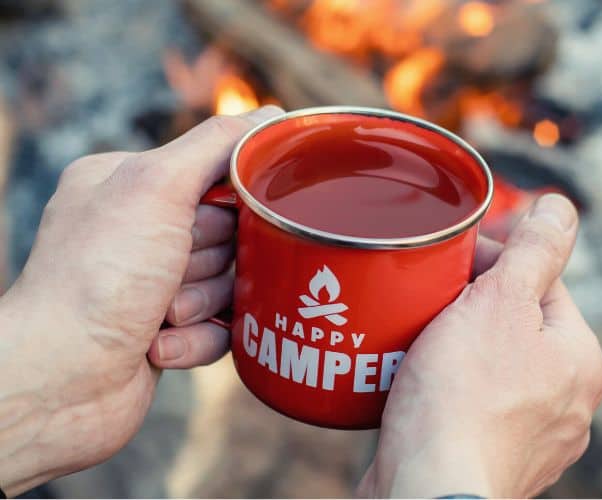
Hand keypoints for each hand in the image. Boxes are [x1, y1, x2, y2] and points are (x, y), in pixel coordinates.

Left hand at [0, 106, 282, 495]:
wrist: (58, 380)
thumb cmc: (97, 278)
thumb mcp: (156, 187)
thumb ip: (216, 145)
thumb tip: (270, 116)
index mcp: (128, 185)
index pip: (214, 175)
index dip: (229, 201)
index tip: (228, 217)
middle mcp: (138, 232)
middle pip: (229, 234)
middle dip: (211, 260)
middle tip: (173, 272)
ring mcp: (153, 284)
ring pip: (229, 283)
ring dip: (202, 302)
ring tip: (162, 314)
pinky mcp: (169, 331)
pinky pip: (222, 328)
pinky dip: (198, 339)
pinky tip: (160, 344)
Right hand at [358, 195, 601, 497]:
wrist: (430, 491)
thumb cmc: (464, 400)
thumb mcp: (500, 303)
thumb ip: (534, 252)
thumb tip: (562, 208)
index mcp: (581, 360)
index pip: (541, 284)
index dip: (494, 262)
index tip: (450, 261)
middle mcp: (569, 404)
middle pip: (515, 327)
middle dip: (471, 307)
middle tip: (426, 299)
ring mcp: (533, 441)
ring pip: (491, 369)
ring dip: (455, 350)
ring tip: (413, 341)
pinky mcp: (493, 463)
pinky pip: (471, 409)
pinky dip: (446, 394)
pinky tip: (416, 388)